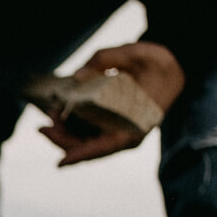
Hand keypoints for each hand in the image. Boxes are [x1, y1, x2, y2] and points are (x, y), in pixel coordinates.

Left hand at [39, 42, 184, 165]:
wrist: (173, 67)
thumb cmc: (158, 64)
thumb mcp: (138, 54)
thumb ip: (107, 59)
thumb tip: (76, 75)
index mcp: (136, 126)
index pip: (106, 147)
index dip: (82, 155)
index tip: (61, 162)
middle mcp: (125, 135)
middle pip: (88, 147)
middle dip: (62, 140)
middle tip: (43, 127)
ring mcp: (117, 132)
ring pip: (84, 141)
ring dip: (63, 132)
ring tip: (50, 113)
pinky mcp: (110, 125)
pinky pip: (85, 131)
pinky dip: (70, 124)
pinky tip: (58, 111)